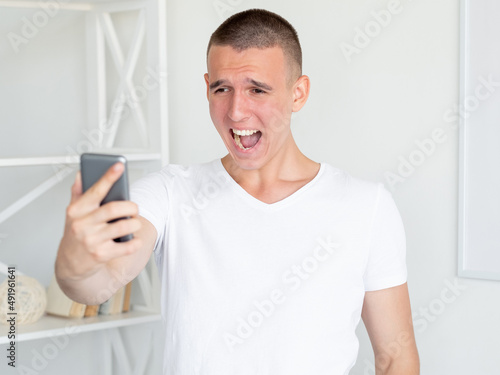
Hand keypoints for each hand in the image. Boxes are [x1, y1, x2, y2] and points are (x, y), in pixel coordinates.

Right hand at [56, 162, 142, 281]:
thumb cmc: (75, 235)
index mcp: (77, 211)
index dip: (108, 177)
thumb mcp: (73, 214)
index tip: (119, 165)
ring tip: (134, 223)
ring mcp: (92, 240)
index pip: (95, 190)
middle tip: (134, 208)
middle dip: (130, 206)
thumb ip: (78, 193)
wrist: (70, 264)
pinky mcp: (101, 255)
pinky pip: (126, 246)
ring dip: (134, 223)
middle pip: (114, 209)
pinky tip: (134, 239)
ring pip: (123, 226)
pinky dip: (135, 242)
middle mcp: (83, 224)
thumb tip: (82, 174)